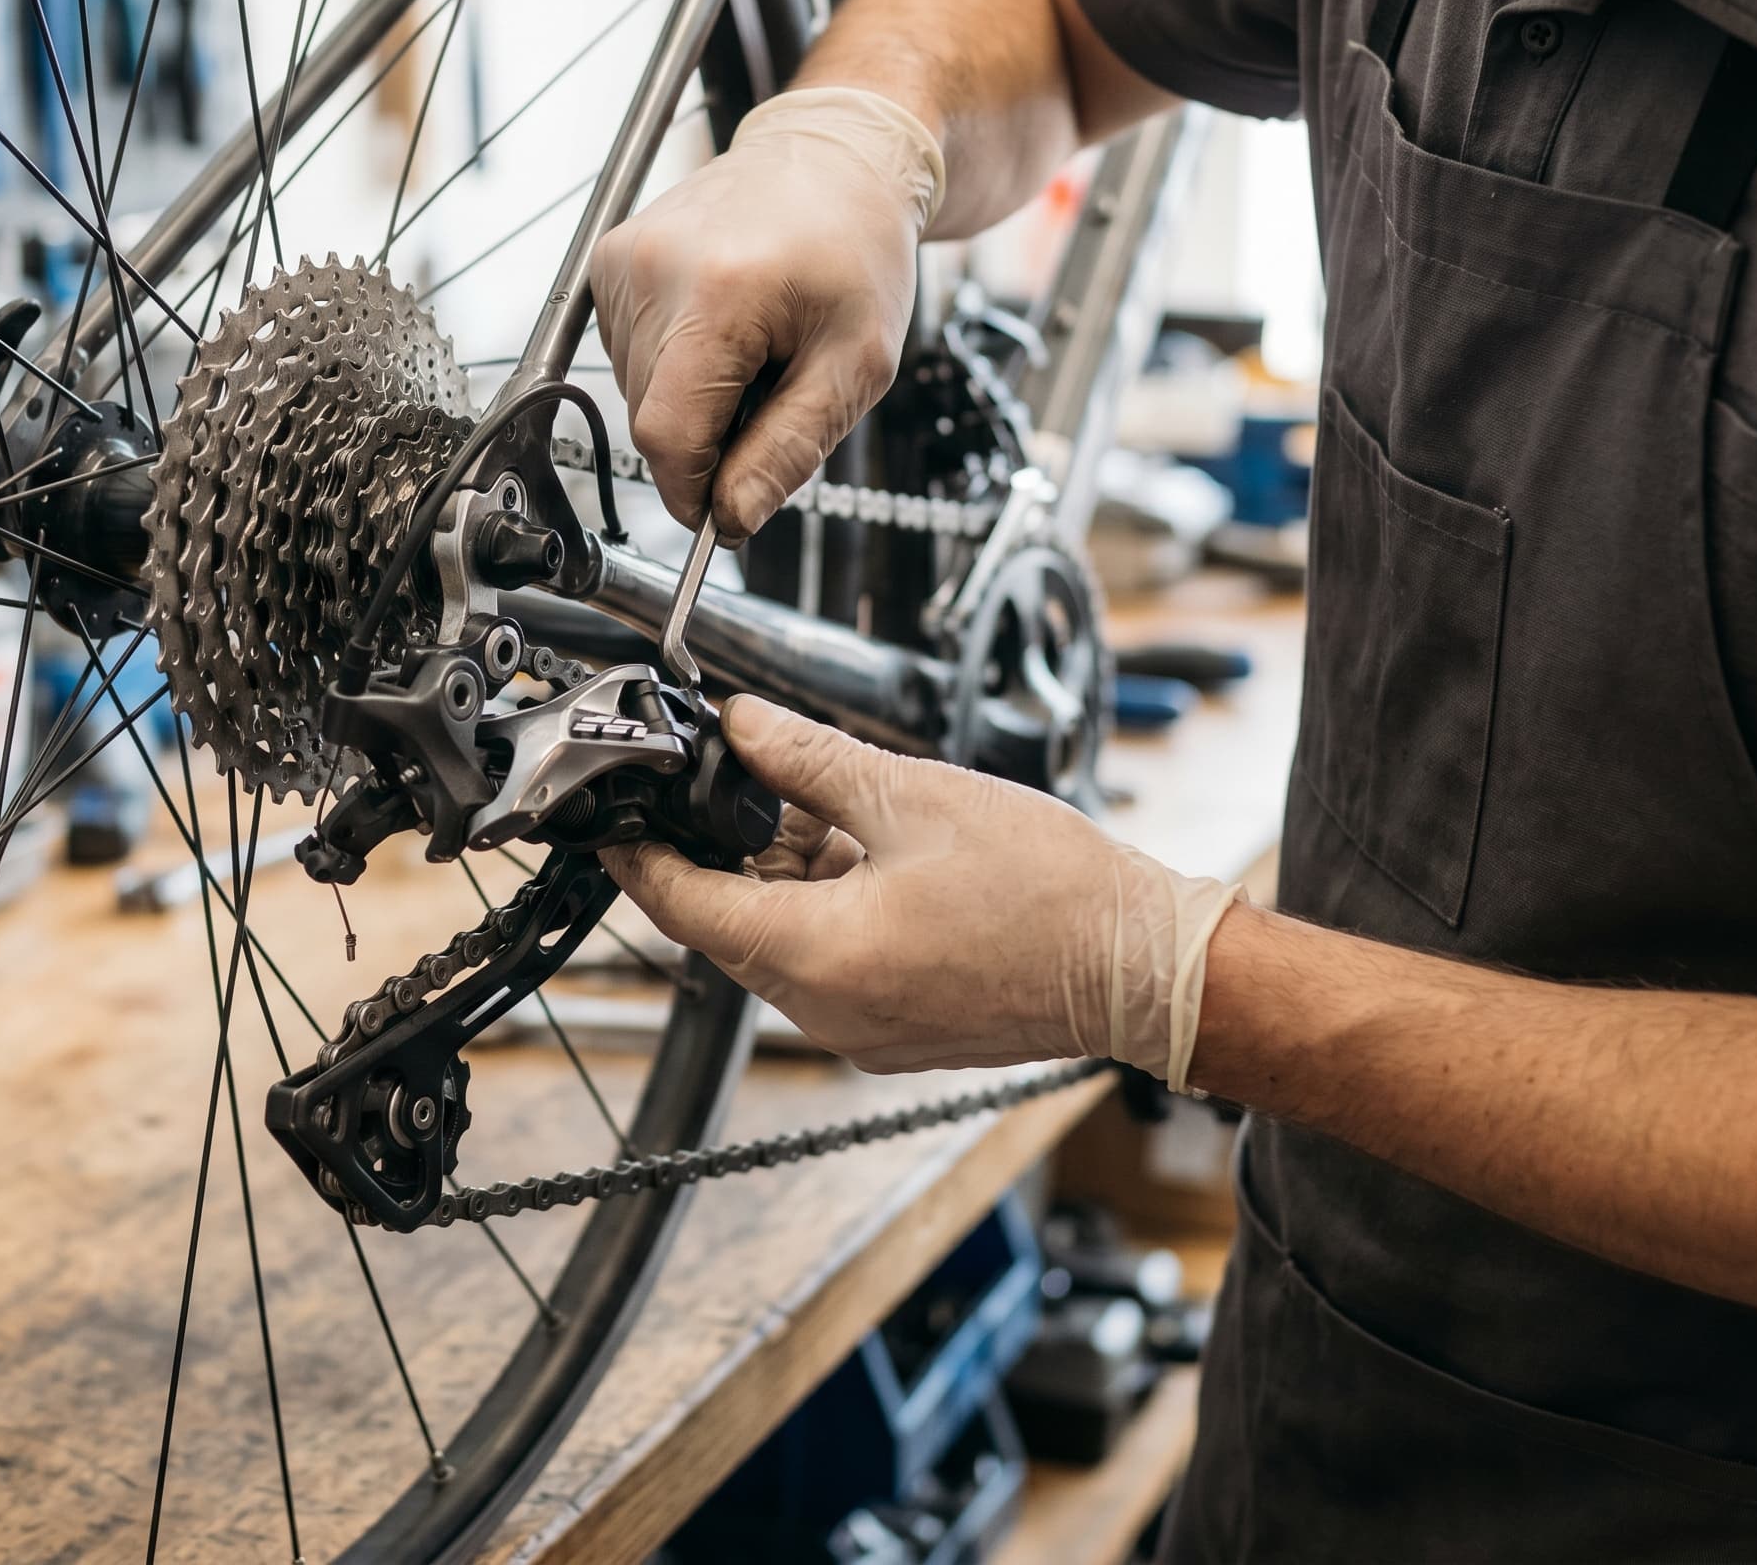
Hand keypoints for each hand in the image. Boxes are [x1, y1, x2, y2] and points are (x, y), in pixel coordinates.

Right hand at [590, 88, 944, 539]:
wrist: (833, 155)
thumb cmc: (856, 250)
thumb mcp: (857, 364)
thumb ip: (790, 449)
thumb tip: (731, 521)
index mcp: (718, 294)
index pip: (667, 435)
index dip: (692, 490)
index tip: (724, 512)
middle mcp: (652, 270)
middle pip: (652, 417)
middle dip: (708, 436)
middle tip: (771, 395)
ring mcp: (622, 260)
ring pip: (637, 391)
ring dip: (693, 397)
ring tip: (753, 347)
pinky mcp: (607, 259)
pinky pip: (628, 353)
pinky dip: (672, 362)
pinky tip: (720, 325)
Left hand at [601, 696, 1240, 1085]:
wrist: (1144, 969)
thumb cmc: (1049, 891)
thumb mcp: (911, 797)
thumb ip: (806, 759)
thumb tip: (738, 724)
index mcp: (815, 957)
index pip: (683, 906)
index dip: (640, 855)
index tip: (612, 818)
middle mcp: (823, 1012)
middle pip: (729, 923)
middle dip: (731, 848)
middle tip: (748, 776)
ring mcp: (859, 1030)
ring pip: (779, 942)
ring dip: (787, 876)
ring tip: (841, 812)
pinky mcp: (893, 1031)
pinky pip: (826, 965)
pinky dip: (826, 910)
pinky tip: (871, 858)